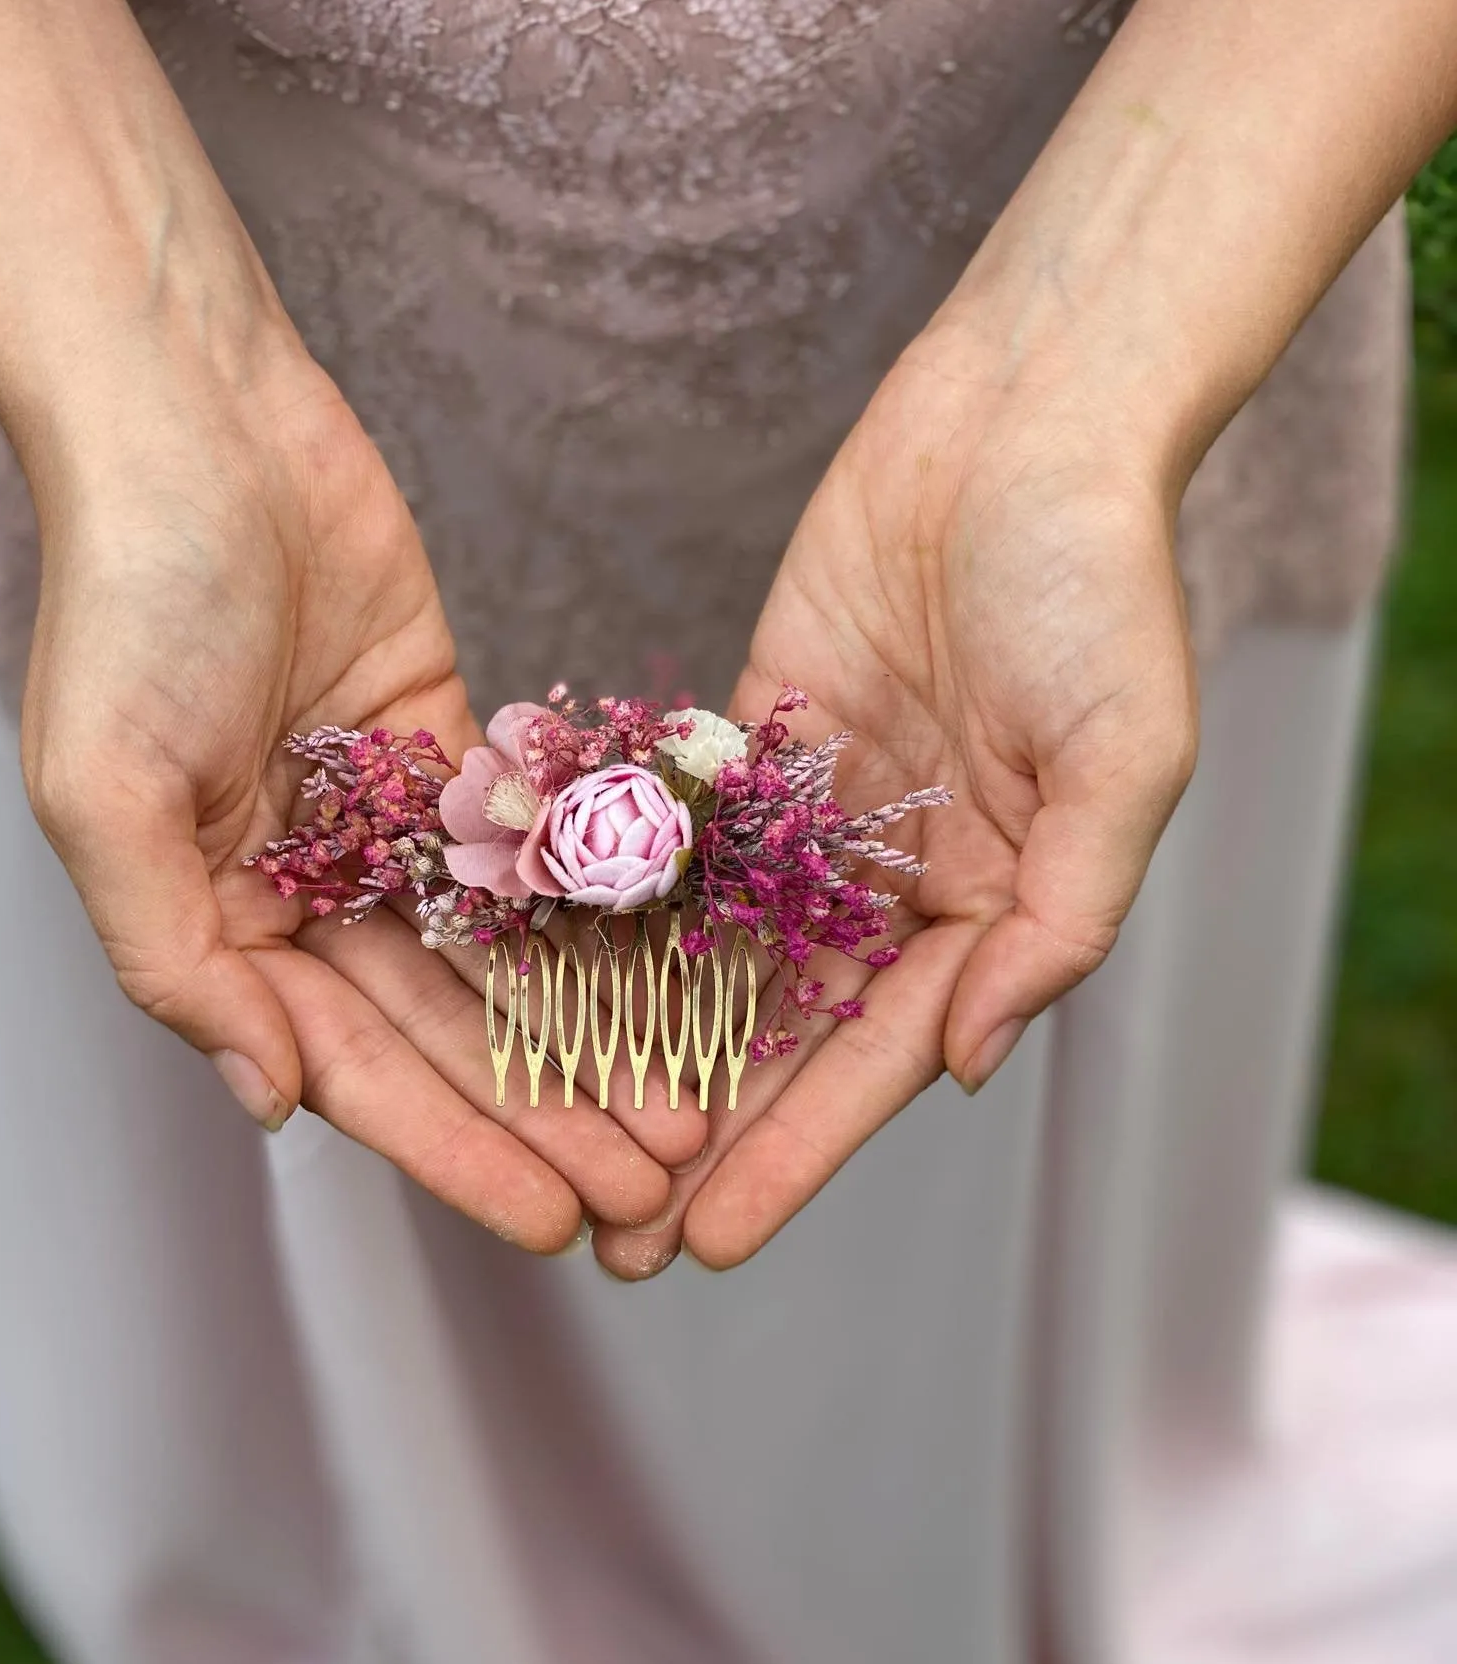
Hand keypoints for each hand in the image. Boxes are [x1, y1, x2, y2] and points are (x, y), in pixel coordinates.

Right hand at [21, 335, 693, 1251]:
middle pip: (448, 1036)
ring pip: (506, 965)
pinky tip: (676, 989)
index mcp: (223, 923)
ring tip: (686, 1120)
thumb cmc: (130, 601)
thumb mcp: (107, 796)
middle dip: (545, 1119)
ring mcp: (388, 827)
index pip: (356, 1069)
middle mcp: (309, 892)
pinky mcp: (456, 756)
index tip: (551, 1221)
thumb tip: (273, 1101)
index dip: (453, 1150)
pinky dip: (599, 925)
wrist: (201, 425)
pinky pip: (538, 858)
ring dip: (590, 1044)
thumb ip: (178, 958)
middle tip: (650, 1193)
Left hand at [592, 310, 1197, 1276]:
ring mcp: (818, 817)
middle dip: (704, 1142)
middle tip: (614, 1243)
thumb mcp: (1124, 761)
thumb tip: (971, 1064)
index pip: (877, 1059)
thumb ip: (1058, 920)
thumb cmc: (1097, 583)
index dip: (795, 1156)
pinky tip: (539, 992)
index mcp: (990, 905)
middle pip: (784, 1037)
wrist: (1024, 420)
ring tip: (556, 1146)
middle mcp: (898, 879)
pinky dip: (617, 919)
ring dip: (645, 1057)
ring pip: (717, 960)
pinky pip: (676, 847)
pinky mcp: (750, 742)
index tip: (708, 1242)